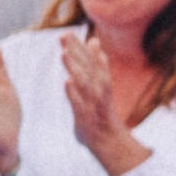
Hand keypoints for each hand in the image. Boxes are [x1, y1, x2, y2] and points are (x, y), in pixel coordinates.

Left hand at [60, 33, 147, 173]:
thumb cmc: (101, 116)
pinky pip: (80, 104)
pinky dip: (74, 93)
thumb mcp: (99, 89)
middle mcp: (99, 91)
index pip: (88, 62)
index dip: (78, 47)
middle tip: (64, 35)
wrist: (111, 144)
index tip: (67, 32)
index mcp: (99, 83)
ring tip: (63, 54)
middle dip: (76, 51)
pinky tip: (66, 82)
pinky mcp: (88, 117)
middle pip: (87, 68)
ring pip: (85, 83)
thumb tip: (95, 44)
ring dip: (75, 68)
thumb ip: (95, 67)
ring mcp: (94, 103)